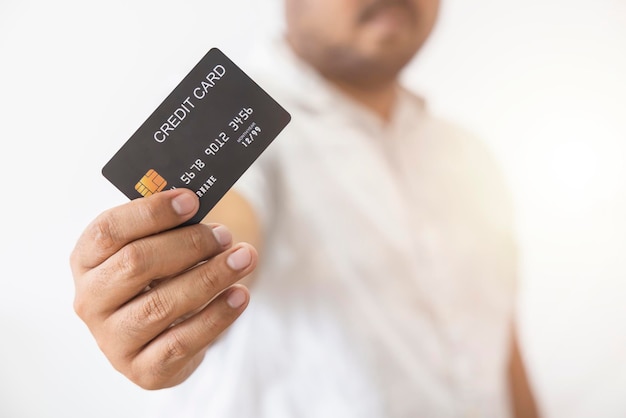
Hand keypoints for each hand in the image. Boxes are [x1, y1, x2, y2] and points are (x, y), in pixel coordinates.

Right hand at [70, 189, 256, 388]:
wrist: (160, 337)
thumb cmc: (158, 278)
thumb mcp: (153, 247)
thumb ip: (167, 226)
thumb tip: (198, 204)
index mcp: (86, 261)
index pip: (109, 230)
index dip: (152, 212)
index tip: (192, 201)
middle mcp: (90, 301)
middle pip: (136, 264)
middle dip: (188, 245)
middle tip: (225, 236)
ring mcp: (112, 340)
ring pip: (161, 304)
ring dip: (210, 277)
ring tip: (244, 259)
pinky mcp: (143, 370)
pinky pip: (182, 342)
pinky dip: (217, 315)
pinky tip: (240, 295)